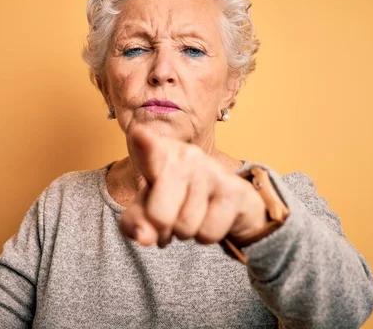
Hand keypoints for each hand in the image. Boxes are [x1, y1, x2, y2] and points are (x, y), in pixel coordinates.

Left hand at [119, 126, 267, 247]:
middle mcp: (187, 155)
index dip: (144, 144)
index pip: (149, 150)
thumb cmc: (180, 199)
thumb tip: (144, 238)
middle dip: (164, 229)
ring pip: (186, 227)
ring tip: (194, 216)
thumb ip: (136, 222)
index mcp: (160, 154)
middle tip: (171, 218)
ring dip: (187, 233)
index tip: (139, 134)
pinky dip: (206, 236)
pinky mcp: (236, 190)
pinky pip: (208, 233)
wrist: (229, 203)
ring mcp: (213, 170)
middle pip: (159, 216)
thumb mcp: (149, 207)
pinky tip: (212, 218)